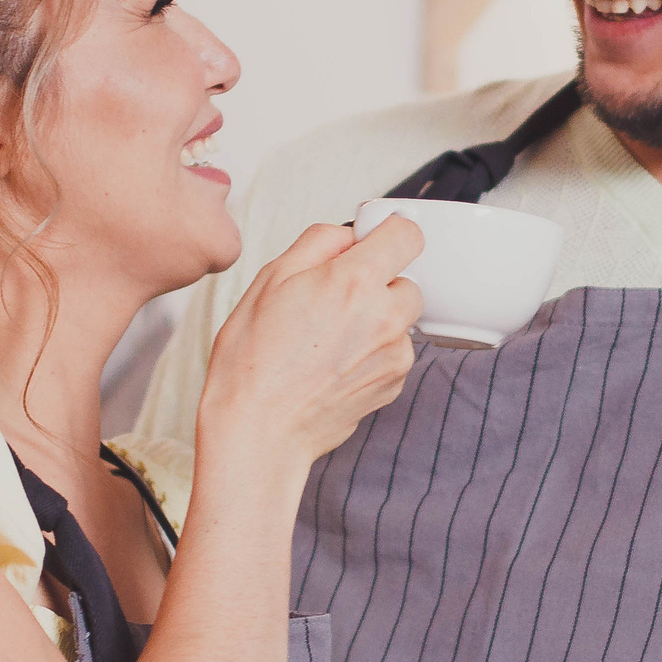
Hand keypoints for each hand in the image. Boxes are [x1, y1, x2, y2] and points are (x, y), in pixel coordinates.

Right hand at [199, 220, 423, 468]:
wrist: (258, 429)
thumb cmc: (253, 359)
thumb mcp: (271, 279)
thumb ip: (319, 242)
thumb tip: (349, 234)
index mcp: (354, 281)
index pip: (408, 234)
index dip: (388, 233)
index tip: (374, 241)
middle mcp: (384, 316)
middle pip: (407, 279)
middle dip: (379, 283)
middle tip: (335, 301)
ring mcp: (394, 354)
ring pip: (401, 319)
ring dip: (377, 320)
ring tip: (329, 339)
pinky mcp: (394, 383)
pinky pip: (395, 352)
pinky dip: (374, 352)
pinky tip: (335, 363)